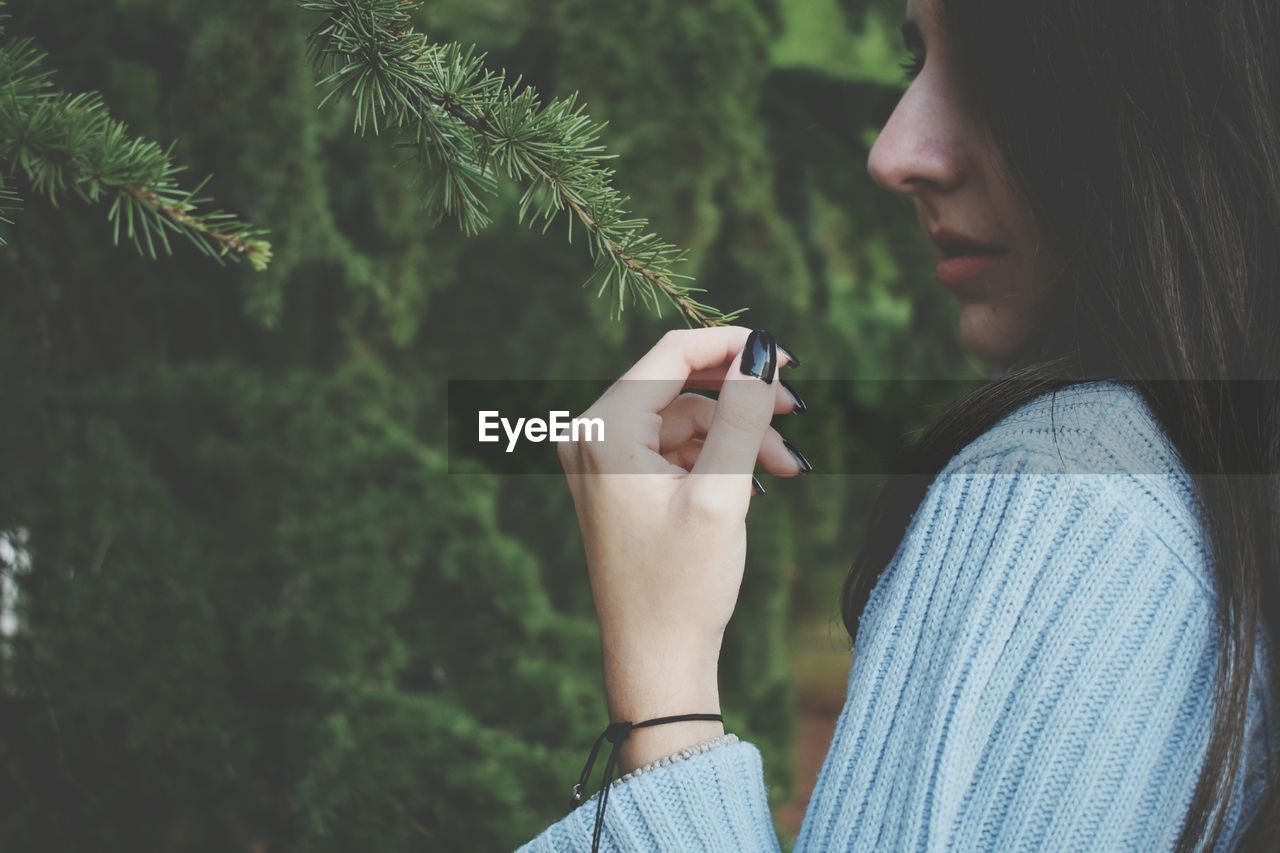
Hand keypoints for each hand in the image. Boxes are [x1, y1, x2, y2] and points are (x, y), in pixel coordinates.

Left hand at [557, 327, 806, 768]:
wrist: (655, 662)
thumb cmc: (682, 585)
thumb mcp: (722, 492)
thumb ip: (743, 414)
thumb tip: (763, 351)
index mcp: (603, 429)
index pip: (672, 353)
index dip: (734, 346)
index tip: (789, 358)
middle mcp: (590, 436)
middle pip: (680, 385)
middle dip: (742, 398)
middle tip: (798, 411)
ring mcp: (601, 461)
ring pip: (686, 419)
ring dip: (739, 436)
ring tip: (788, 469)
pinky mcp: (618, 485)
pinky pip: (675, 450)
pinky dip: (718, 459)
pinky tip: (756, 484)